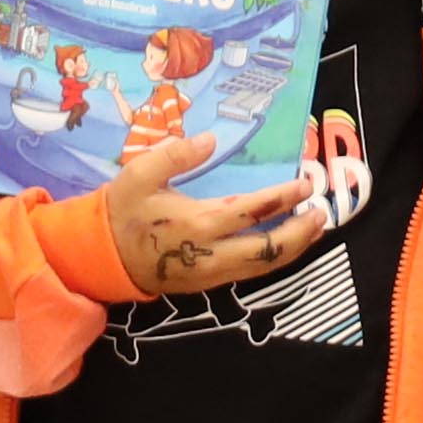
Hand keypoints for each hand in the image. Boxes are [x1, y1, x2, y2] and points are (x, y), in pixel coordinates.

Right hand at [104, 127, 331, 303]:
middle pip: (268, 249)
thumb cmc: (122, 211)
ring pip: (263, 267)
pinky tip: (286, 246)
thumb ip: (175, 154)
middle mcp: (211, 254)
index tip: (305, 184)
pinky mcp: (208, 283)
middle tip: (321, 213)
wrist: (101, 257)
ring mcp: (211, 273)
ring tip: (315, 229)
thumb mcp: (139, 174)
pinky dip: (274, 260)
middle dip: (299, 232)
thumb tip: (211, 139)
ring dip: (294, 248)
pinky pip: (250, 274)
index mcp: (197, 223)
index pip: (252, 211)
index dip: (283, 198)